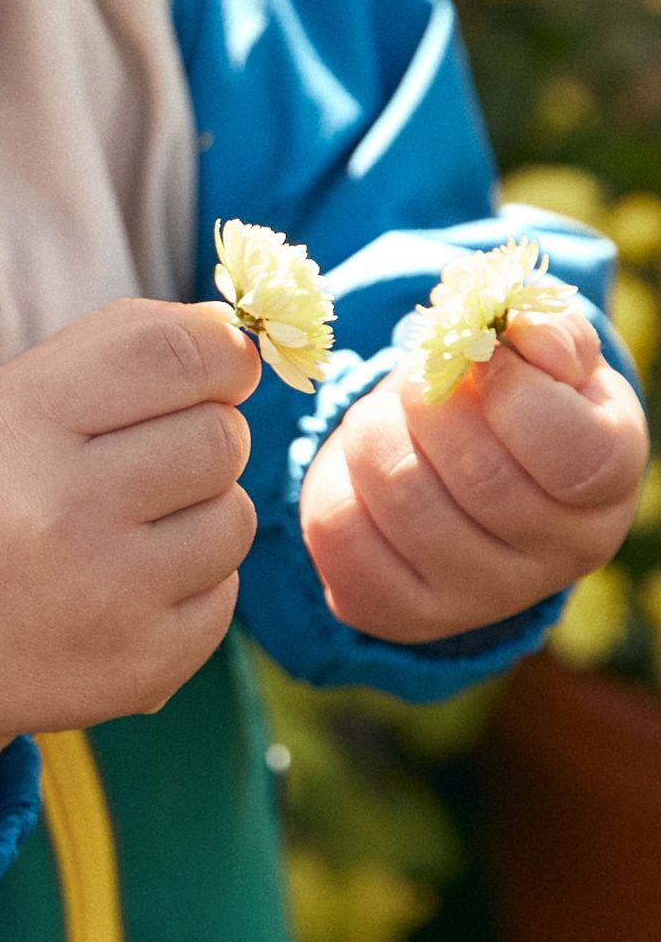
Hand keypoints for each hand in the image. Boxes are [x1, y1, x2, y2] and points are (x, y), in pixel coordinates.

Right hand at [0, 299, 260, 828]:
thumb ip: (110, 349)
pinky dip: (191, 584)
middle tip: (152, 457)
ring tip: (131, 527)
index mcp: (24, 423)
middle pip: (220, 435)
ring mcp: (108, 594)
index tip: (221, 365)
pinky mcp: (142, 662)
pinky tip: (126, 586)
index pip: (175, 354)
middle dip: (206, 434)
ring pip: (235, 517)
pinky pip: (224, 594)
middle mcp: (67, 507)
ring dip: (202, 512)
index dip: (222, 351)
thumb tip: (231, 332)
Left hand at [300, 305, 647, 644]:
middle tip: (415, 382)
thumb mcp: (545, 359)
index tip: (480, 355)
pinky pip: (340, 537)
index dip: (512, 389)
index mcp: (606, 487)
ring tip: (385, 420)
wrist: (467, 477)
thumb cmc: (516, 403)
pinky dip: (335, 481)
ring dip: (373, 435)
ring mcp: (481, 598)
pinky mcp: (403, 613)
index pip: (570, 453)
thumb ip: (543, 331)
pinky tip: (360, 471)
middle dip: (428, 404)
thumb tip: (519, 328)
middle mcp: (557, 557)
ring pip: (402, 502)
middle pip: (478, 476)